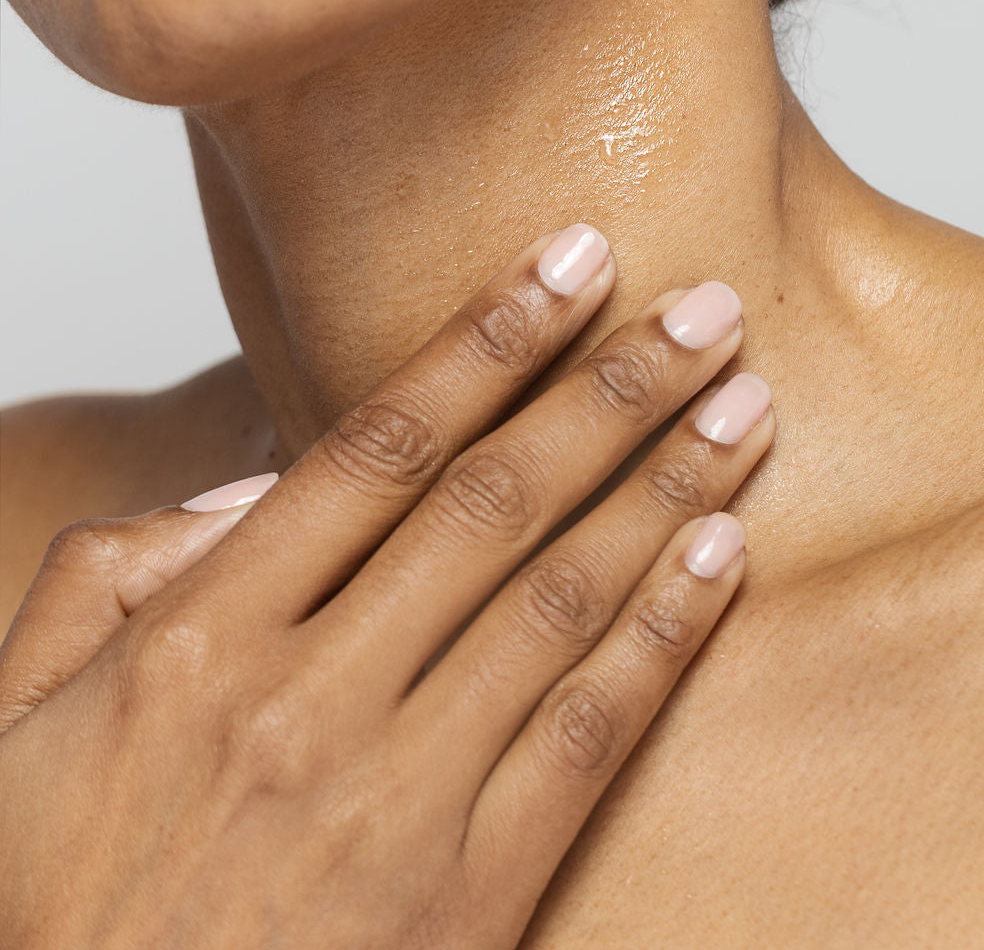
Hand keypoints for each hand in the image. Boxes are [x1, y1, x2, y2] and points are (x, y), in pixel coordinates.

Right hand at [0, 224, 774, 948]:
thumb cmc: (48, 903)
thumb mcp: (16, 720)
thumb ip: (109, 573)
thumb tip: (248, 485)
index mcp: (200, 638)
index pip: (376, 446)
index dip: (485, 342)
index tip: (567, 264)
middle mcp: (310, 698)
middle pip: (494, 501)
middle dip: (611, 387)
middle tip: (702, 310)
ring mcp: (398, 798)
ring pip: (560, 599)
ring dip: (666, 486)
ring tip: (745, 405)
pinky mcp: (468, 894)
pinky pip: (586, 735)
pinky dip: (663, 636)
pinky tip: (722, 555)